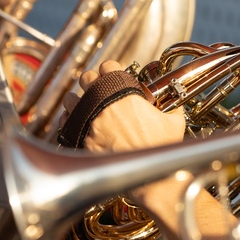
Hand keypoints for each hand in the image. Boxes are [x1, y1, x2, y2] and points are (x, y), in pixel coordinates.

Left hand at [60, 60, 184, 152]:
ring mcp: (89, 121)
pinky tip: (73, 120)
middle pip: (87, 78)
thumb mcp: (174, 123)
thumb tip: (174, 108)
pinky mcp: (81, 139)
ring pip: (71, 99)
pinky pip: (65, 122)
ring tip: (81, 102)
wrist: (144, 172)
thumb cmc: (159, 147)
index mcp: (125, 94)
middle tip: (96, 85)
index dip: (111, 67)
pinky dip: (68, 119)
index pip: (110, 67)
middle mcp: (103, 104)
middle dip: (91, 80)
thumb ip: (172, 110)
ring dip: (76, 99)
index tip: (112, 71)